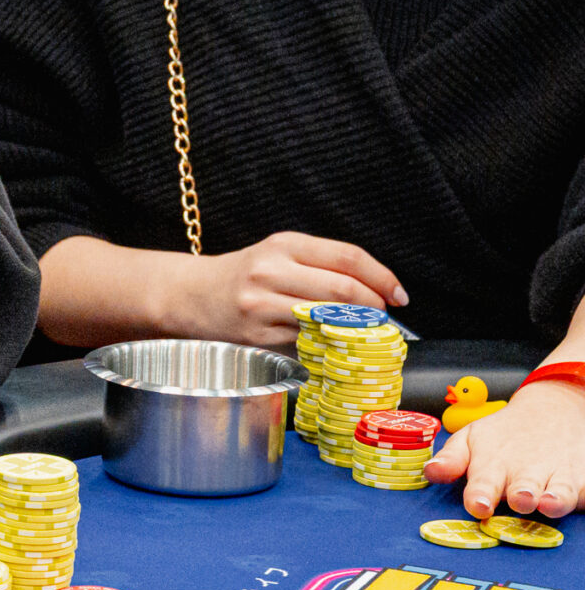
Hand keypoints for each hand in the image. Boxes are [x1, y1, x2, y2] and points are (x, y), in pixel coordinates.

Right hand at [159, 230, 406, 345]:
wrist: (191, 295)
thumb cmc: (244, 276)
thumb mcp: (278, 255)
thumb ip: (322, 266)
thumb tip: (378, 292)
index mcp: (283, 244)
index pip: (347, 257)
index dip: (382, 277)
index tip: (398, 295)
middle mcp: (270, 271)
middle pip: (343, 289)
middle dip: (374, 307)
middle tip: (382, 317)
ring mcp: (261, 305)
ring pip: (327, 318)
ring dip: (354, 329)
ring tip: (361, 332)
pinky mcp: (256, 335)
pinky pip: (306, 341)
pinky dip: (326, 344)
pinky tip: (330, 344)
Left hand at [429, 378, 584, 519]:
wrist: (552, 410)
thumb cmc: (503, 434)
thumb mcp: (472, 439)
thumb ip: (451, 460)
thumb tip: (431, 473)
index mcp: (494, 465)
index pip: (484, 484)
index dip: (481, 496)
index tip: (478, 505)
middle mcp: (526, 473)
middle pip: (523, 490)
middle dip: (521, 496)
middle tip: (520, 500)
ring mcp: (558, 476)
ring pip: (560, 492)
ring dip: (555, 498)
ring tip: (550, 502)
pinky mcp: (583, 479)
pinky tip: (584, 496)